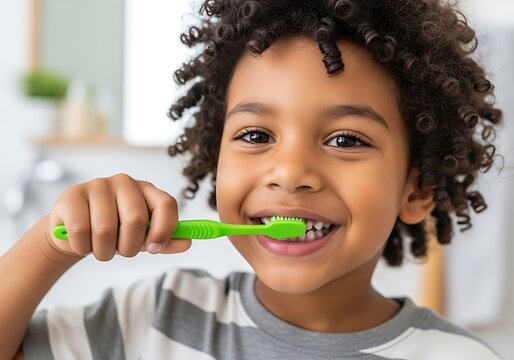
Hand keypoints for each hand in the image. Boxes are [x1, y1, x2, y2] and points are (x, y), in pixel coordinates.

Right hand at [46, 173, 190, 260]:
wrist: (75, 233)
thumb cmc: (115, 233)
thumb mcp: (142, 238)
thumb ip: (165, 240)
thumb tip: (187, 242)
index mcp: (147, 190)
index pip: (166, 204)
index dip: (164, 229)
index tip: (154, 248)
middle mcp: (125, 182)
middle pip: (135, 219)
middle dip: (128, 247)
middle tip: (119, 251)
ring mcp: (97, 185)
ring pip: (106, 229)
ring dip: (103, 251)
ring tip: (100, 249)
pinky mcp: (72, 194)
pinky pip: (80, 231)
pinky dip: (82, 247)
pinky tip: (82, 243)